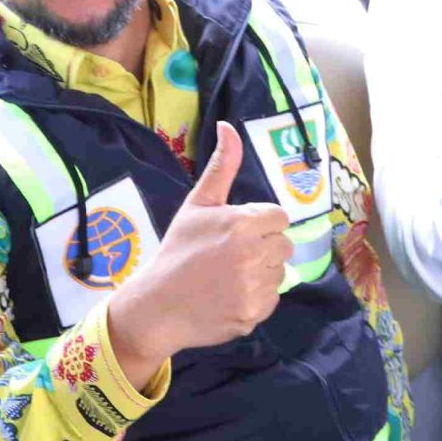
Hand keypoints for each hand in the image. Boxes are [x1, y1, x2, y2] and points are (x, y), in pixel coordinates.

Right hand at [107, 123, 290, 376]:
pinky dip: (256, 298)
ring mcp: (254, 287)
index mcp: (242, 223)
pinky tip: (229, 296)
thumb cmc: (177, 250)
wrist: (157, 305)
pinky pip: (271, 299)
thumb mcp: (197, 205)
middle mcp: (252, 254)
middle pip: (284, 244)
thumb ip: (221, 166)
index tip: (236, 233)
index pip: (279, 217)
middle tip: (231, 255)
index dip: (260, 224)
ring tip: (229, 276)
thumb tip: (228, 126)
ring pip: (280, 272)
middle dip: (264, 247)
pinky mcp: (254, 314)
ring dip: (261, 273)